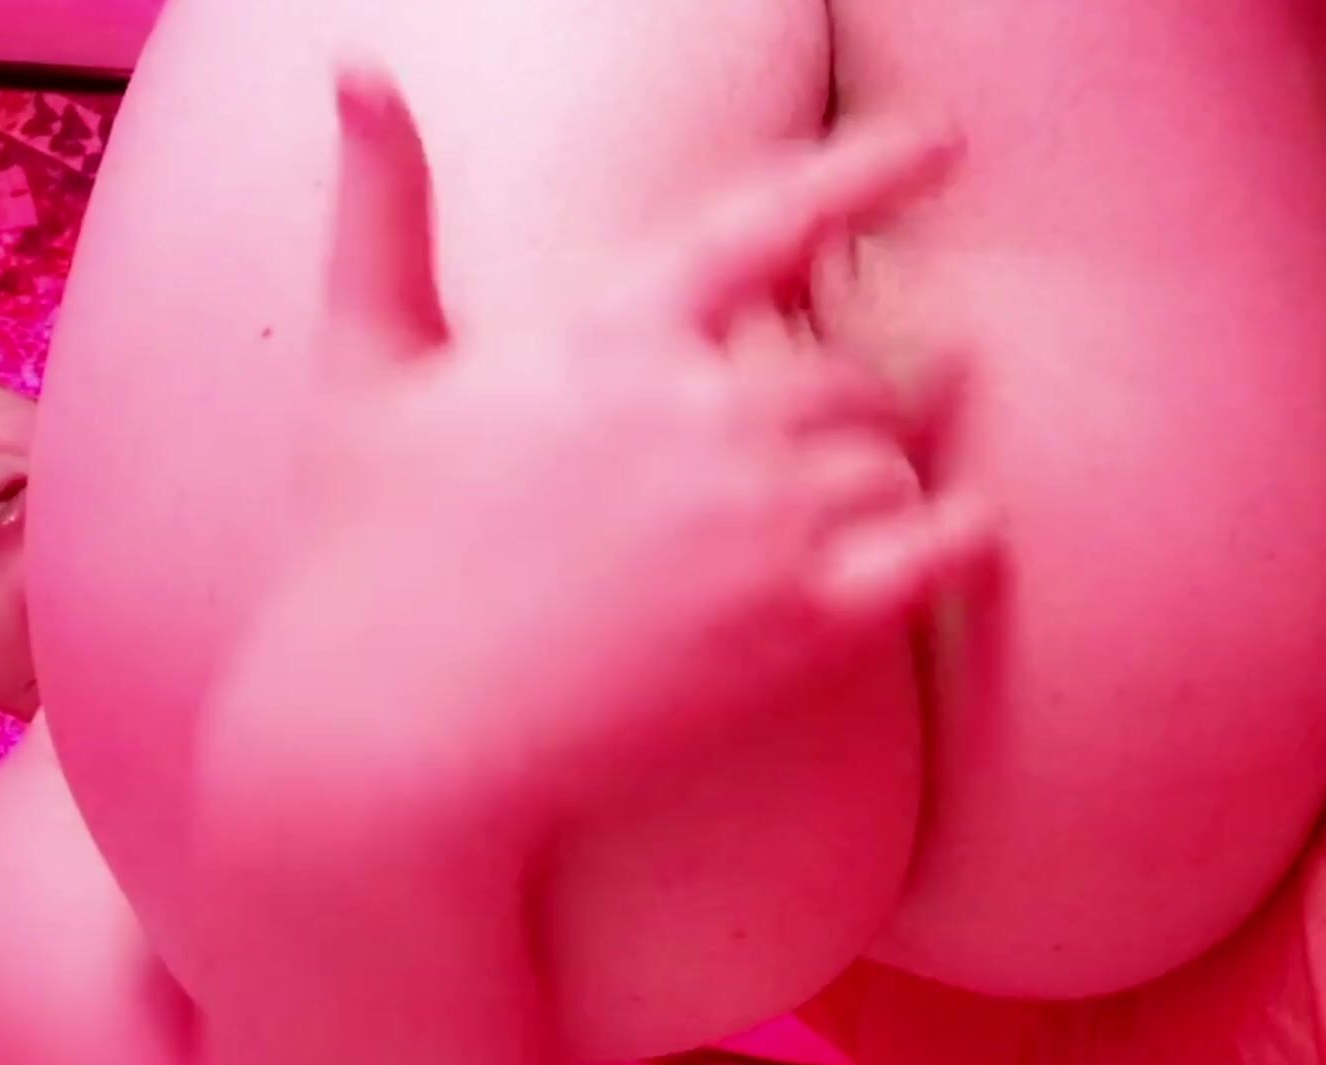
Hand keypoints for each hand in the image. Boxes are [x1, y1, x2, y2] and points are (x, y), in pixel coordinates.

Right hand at [206, 72, 994, 832]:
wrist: (379, 737)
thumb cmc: (356, 549)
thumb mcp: (362, 362)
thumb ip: (383, 207)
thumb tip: (358, 65)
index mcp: (607, 330)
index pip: (770, 218)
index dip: (869, 168)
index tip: (945, 140)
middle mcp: (700, 409)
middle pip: (845, 367)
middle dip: (849, 390)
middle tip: (847, 416)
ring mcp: (756, 520)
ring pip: (889, 457)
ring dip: (881, 471)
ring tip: (850, 498)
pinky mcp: (792, 629)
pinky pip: (931, 553)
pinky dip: (961, 535)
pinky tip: (968, 530)